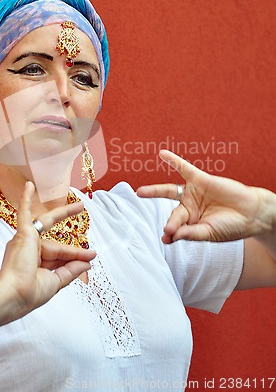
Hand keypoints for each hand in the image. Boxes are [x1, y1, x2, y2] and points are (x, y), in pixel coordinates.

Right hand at [0, 182, 95, 321]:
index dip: (77, 256)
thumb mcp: (56, 282)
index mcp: (35, 264)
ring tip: (80, 205)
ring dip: (64, 213)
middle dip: (74, 248)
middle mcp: (28, 251)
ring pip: (48, 226)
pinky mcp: (22, 234)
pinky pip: (23, 213)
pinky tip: (29, 186)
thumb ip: (71, 271)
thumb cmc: (30, 293)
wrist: (14, 295)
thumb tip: (87, 262)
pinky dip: (25, 200)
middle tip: (90, 240)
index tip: (92, 256)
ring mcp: (24, 241)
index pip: (60, 257)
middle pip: (57, 246)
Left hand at [137, 150, 274, 243]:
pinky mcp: (200, 179)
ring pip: (169, 191)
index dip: (171, 234)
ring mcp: (192, 193)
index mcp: (190, 223)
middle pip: (172, 214)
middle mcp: (188, 207)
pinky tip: (162, 155)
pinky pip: (184, 168)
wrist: (252, 213)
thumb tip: (172, 236)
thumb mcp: (210, 233)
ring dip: (154, 192)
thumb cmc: (232, 226)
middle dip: (171, 223)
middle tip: (167, 230)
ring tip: (140, 193)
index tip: (167, 238)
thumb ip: (191, 233)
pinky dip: (174, 161)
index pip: (175, 229)